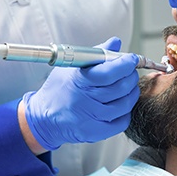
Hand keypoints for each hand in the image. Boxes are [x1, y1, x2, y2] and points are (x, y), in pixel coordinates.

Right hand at [22, 37, 139, 149]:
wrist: (44, 118)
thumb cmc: (58, 90)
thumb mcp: (71, 67)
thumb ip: (96, 54)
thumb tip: (115, 43)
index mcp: (78, 80)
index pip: (109, 72)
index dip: (126, 64)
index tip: (132, 59)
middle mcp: (84, 99)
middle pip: (120, 88)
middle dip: (131, 77)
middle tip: (131, 72)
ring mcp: (89, 118)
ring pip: (124, 105)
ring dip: (131, 94)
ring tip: (128, 87)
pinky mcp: (94, 132)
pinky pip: (121, 122)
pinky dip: (126, 112)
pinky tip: (121, 104)